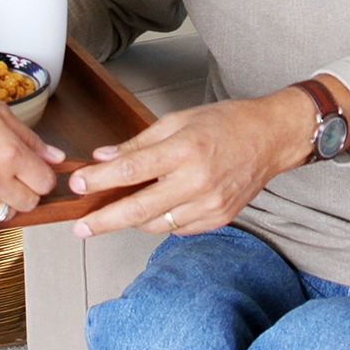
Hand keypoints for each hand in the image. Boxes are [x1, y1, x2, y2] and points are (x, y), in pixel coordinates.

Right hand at [0, 85, 65, 245]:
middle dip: (24, 191)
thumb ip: (30, 138)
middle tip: (9, 180)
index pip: (45, 182)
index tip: (32, 174)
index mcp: (10, 152)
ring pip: (7, 218)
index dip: (41, 177)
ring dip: (3, 206)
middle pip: (30, 202)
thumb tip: (56, 157)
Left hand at [67, 88, 309, 237]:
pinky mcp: (218, 219)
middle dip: (104, 219)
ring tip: (114, 213)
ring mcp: (210, 205)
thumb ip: (140, 142)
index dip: (100, 180)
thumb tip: (104, 158)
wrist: (271, 138)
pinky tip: (154, 209)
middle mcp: (198, 181)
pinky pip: (177, 229)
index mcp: (186, 149)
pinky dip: (160, 221)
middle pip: (138, 209)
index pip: (131, 170)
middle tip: (81, 226)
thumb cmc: (227, 123)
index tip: (79, 185)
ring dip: (131, 220)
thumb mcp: (179, 120)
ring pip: (156, 224)